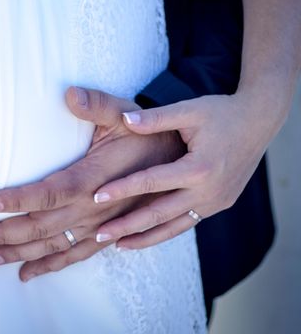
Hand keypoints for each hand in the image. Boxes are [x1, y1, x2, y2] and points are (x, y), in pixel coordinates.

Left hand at [0, 87, 185, 280]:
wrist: (181, 163)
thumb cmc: (146, 136)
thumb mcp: (124, 114)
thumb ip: (97, 106)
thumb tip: (70, 94)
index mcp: (93, 179)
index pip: (48, 193)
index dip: (17, 200)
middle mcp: (94, 209)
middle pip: (42, 225)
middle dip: (5, 233)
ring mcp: (100, 226)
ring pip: (54, 246)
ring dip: (20, 253)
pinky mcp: (107, 235)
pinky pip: (76, 256)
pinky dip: (50, 266)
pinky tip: (28, 273)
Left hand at [92, 94, 271, 249]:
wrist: (259, 121)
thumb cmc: (220, 112)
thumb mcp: (188, 110)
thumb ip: (155, 118)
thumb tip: (124, 119)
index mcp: (199, 168)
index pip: (151, 183)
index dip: (122, 189)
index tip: (95, 196)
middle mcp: (208, 191)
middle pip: (160, 214)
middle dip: (127, 226)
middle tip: (98, 234)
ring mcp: (215, 202)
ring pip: (174, 227)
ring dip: (145, 238)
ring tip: (117, 245)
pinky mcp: (219, 204)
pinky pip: (186, 223)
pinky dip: (164, 231)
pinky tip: (144, 236)